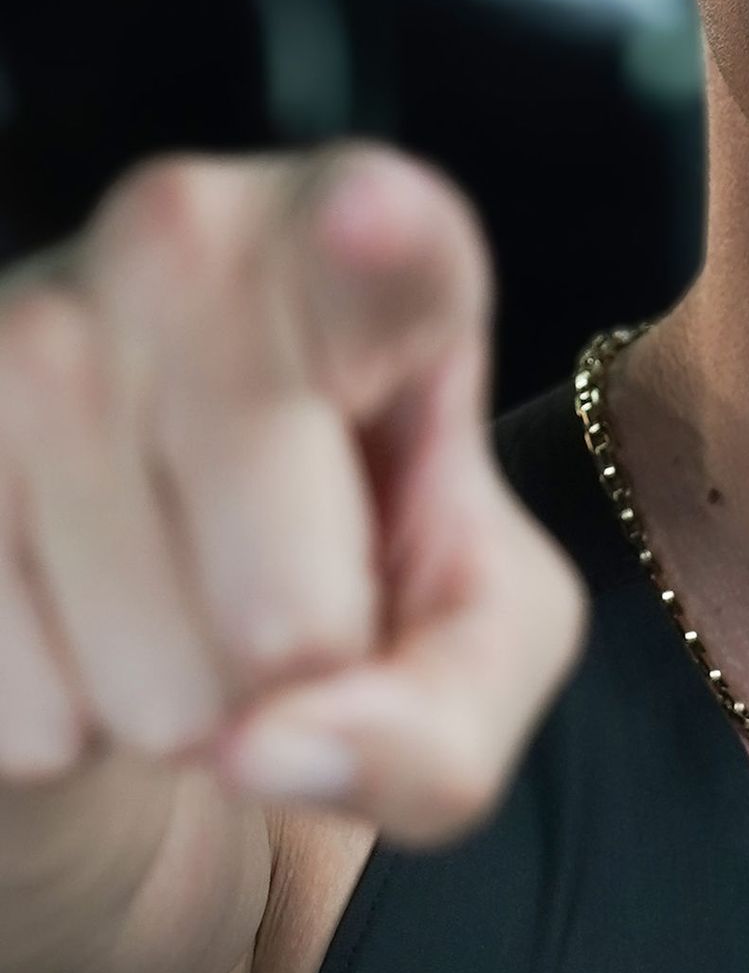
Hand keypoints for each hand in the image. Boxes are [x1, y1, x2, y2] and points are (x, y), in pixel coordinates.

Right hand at [0, 144, 587, 842]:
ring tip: (177, 596)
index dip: (378, 244)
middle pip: (290, 621)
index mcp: (364, 248)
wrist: (156, 580)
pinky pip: (27, 719)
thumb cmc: (359, 570)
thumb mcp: (479, 639)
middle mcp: (182, 243)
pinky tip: (72, 617)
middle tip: (283, 592)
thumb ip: (443, 718)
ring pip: (154, 693)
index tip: (371, 223)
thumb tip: (267, 748)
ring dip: (176, 708)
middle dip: (298, 686)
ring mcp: (23, 335)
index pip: (385, 237)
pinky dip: (65, 729)